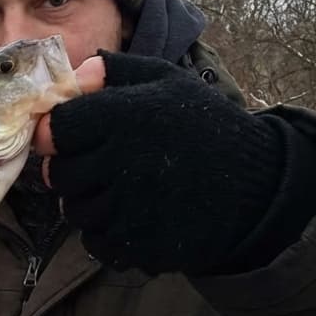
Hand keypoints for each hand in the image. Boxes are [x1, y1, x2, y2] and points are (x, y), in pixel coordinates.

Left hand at [34, 50, 291, 274]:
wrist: (258, 185)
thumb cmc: (205, 126)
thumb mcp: (167, 81)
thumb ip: (115, 71)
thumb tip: (72, 75)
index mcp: (126, 116)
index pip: (57, 129)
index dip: (58, 133)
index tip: (70, 136)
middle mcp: (124, 162)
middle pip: (60, 174)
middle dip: (71, 169)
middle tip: (97, 165)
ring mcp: (131, 208)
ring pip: (75, 211)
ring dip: (87, 202)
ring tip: (120, 190)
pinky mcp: (141, 244)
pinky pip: (97, 242)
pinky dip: (105, 233)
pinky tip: (130, 216)